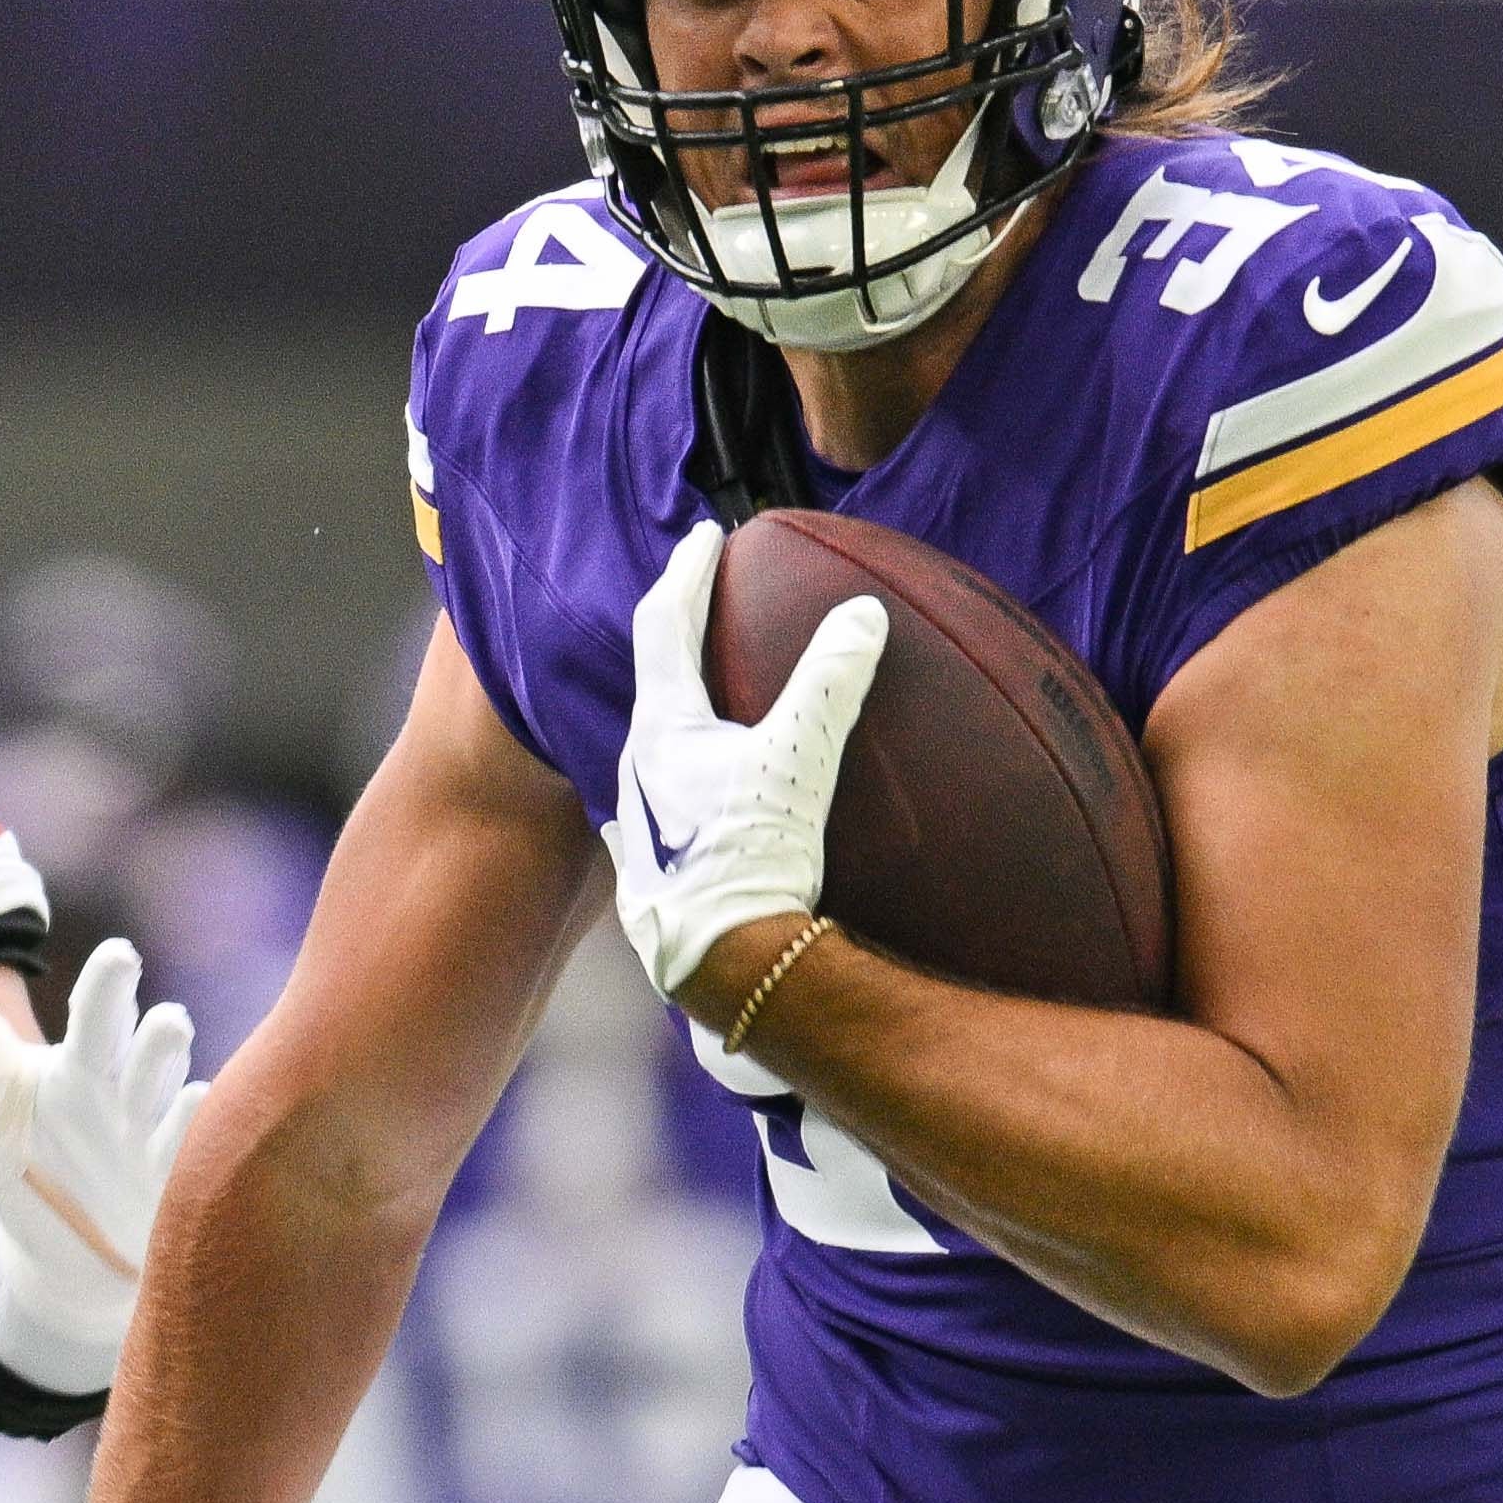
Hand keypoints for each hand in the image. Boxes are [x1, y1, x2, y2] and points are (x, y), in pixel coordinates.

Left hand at [0, 929, 197, 1394]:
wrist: (56, 1240)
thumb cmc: (21, 1143)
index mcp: (86, 1066)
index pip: (98, 1020)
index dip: (109, 991)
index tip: (120, 955)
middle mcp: (129, 1098)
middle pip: (145, 1060)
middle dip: (159, 1040)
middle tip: (168, 1021)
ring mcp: (154, 1149)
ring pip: (170, 1110)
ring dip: (174, 1095)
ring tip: (177, 1067)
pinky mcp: (167, 1201)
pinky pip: (181, 1171)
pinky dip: (185, 1151)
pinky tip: (193, 1120)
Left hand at [602, 520, 881, 1007]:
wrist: (723, 964)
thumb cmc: (751, 856)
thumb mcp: (800, 758)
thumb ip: (829, 682)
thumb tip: (863, 614)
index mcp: (662, 731)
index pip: (665, 626)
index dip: (687, 575)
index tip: (705, 538)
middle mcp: (638, 770)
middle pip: (655, 682)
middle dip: (680, 636)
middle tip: (705, 603)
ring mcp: (646, 822)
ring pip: (660, 743)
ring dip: (685, 707)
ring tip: (713, 692)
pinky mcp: (662, 867)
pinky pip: (675, 795)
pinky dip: (696, 768)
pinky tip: (708, 792)